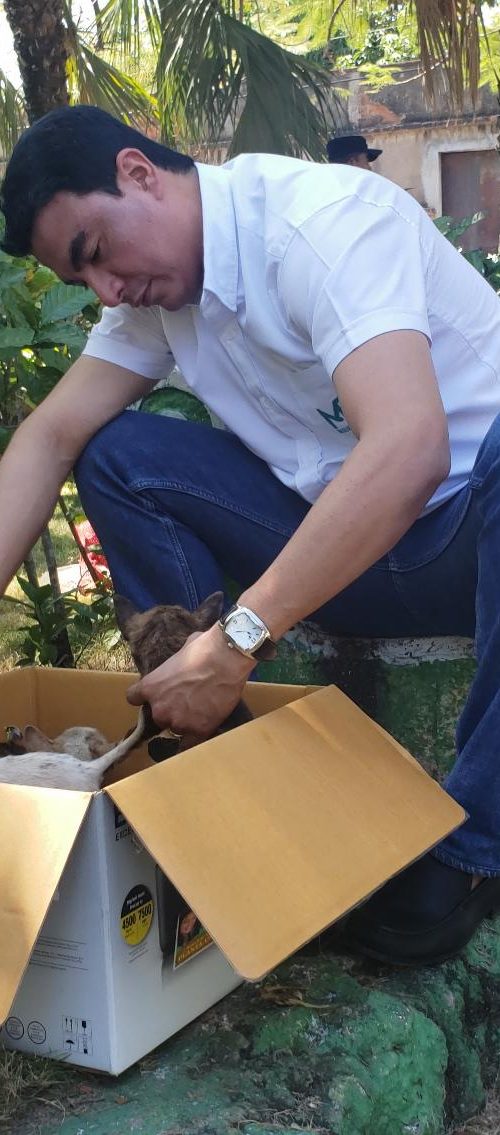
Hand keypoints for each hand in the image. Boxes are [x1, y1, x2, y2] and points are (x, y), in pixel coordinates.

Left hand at [126, 623, 254, 740]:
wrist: (226, 660)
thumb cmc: (204, 649)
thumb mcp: (180, 652)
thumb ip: (173, 665)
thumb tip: (181, 664)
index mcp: (150, 687)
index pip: (134, 698)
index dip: (147, 697)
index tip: (156, 695)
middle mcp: (159, 708)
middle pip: (157, 716)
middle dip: (170, 710)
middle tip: (187, 700)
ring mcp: (177, 722)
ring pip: (176, 728)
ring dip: (185, 722)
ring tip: (202, 709)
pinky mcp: (197, 730)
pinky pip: (190, 743)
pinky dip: (196, 737)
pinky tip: (204, 726)